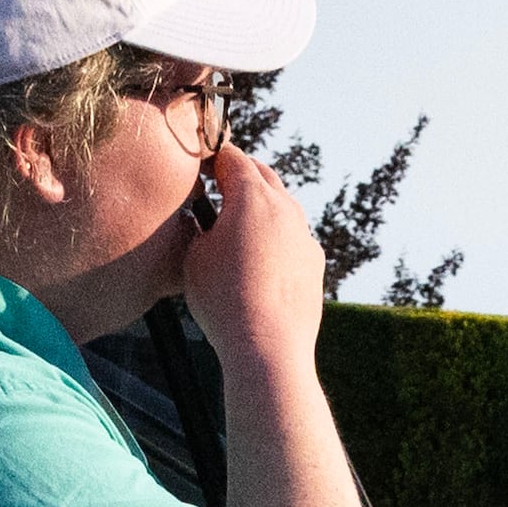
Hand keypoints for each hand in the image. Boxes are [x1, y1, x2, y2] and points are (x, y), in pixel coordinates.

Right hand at [179, 144, 324, 371]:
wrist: (268, 349)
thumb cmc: (224, 301)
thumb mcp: (193, 257)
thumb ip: (197, 227)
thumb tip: (202, 220)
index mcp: (252, 197)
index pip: (231, 157)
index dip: (211, 157)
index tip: (198, 167)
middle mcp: (285, 208)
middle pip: (262, 174)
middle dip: (239, 174)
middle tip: (217, 183)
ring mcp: (304, 235)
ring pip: (282, 205)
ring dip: (260, 205)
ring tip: (238, 221)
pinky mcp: (314, 262)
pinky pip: (293, 237)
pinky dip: (276, 235)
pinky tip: (260, 256)